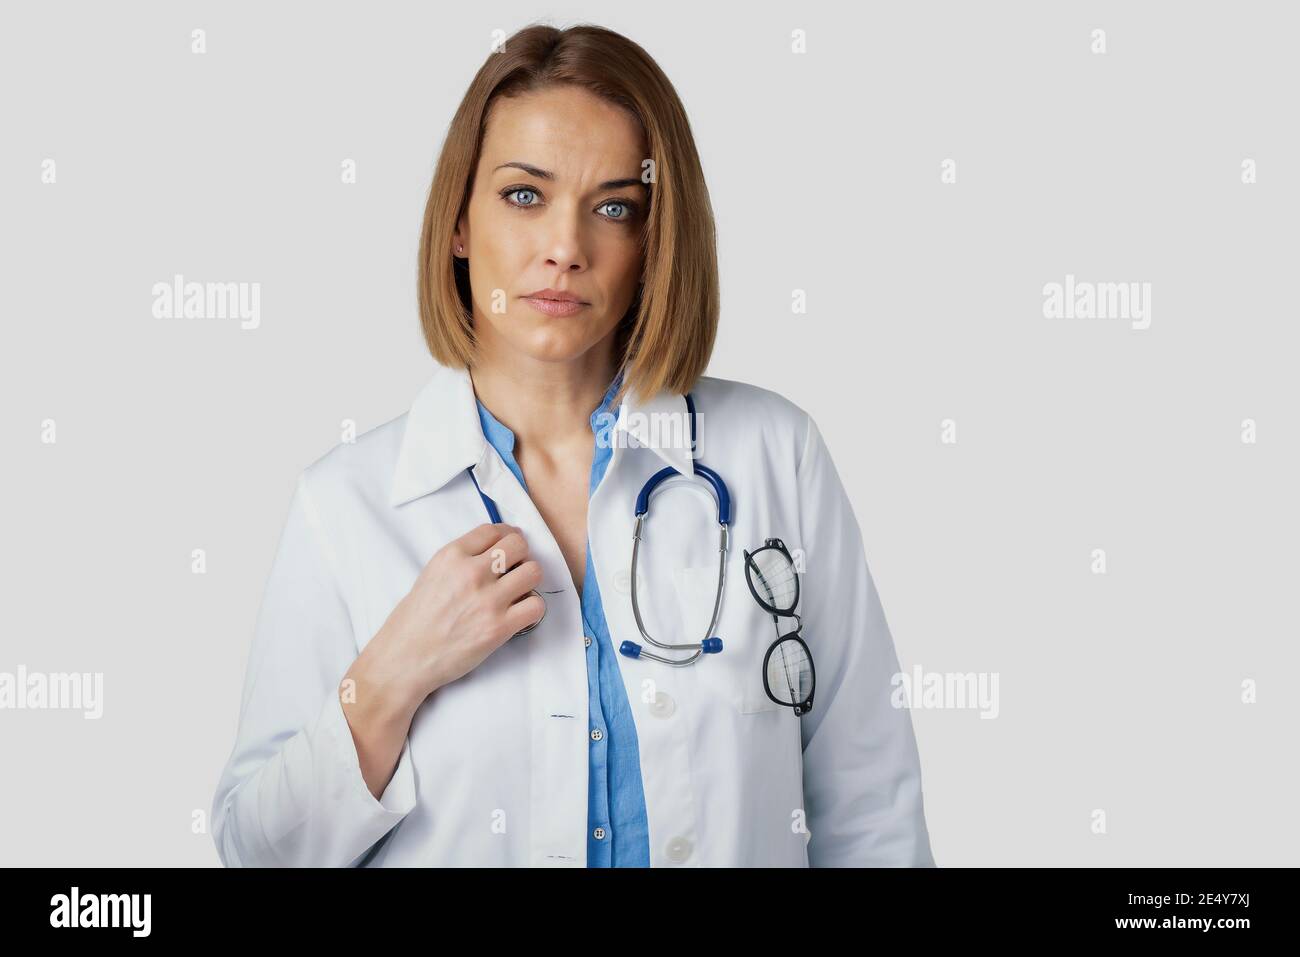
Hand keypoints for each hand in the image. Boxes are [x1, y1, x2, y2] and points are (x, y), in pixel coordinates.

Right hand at [362, 522, 544, 709]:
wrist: (405, 657)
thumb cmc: (414, 620)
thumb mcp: (432, 574)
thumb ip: (462, 560)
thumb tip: (494, 551)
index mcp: (451, 556)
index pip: (493, 530)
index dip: (505, 536)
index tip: (508, 546)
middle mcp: (471, 573)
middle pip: (519, 545)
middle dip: (521, 555)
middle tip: (515, 569)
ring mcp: (487, 600)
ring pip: (533, 571)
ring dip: (529, 581)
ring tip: (518, 592)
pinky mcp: (499, 627)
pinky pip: (536, 606)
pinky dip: (532, 608)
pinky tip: (518, 613)